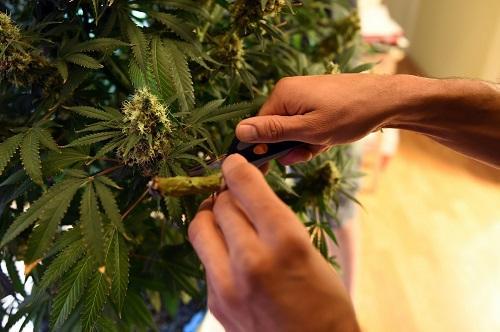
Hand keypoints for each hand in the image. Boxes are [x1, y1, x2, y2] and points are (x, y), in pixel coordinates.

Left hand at [188, 154, 358, 331]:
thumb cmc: (326, 305)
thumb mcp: (312, 254)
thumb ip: (277, 223)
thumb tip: (247, 199)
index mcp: (286, 243)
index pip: (247, 188)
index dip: (237, 169)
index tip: (233, 163)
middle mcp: (252, 260)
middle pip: (220, 204)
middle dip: (228, 194)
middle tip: (235, 195)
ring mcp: (227, 284)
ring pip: (201, 227)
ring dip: (212, 216)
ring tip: (225, 219)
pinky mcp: (215, 302)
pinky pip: (205, 259)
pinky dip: (216, 249)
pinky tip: (233, 256)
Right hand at [236, 74, 408, 164]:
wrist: (387, 101)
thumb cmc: (349, 115)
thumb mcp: (309, 130)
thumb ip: (273, 132)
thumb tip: (239, 132)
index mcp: (282, 94)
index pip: (258, 127)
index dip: (264, 149)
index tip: (269, 168)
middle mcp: (290, 91)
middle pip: (277, 129)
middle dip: (292, 146)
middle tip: (311, 151)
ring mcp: (305, 95)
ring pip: (294, 130)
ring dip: (307, 143)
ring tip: (326, 142)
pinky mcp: (318, 101)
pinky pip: (307, 124)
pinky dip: (316, 136)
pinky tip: (331, 137)